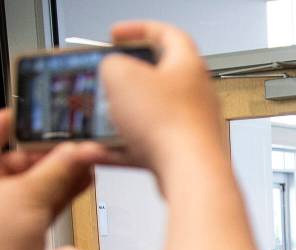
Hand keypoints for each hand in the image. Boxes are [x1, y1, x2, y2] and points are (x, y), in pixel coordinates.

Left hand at [0, 110, 106, 249]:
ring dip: (60, 173)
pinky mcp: (22, 232)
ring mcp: (1, 215)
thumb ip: (57, 169)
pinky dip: (63, 192)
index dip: (10, 124)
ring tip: (86, 157)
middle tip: (74, 141)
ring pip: (34, 184)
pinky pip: (44, 204)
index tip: (30, 112)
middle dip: (47, 154)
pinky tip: (83, 180)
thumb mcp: (25, 195)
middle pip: (15, 163)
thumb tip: (78, 151)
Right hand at [100, 21, 224, 183]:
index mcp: (188, 65)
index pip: (167, 34)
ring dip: (120, 119)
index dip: (139, 29)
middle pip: (156, 80)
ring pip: (149, 117)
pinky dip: (123, 149)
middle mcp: (195, 96)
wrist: (190, 174)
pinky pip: (146, 148)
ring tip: (100, 121)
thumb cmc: (170, 125)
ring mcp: (191, 127)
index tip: (117, 35)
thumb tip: (112, 70)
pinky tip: (101, 152)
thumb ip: (112, 64)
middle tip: (106, 82)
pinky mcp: (183, 155)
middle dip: (125, 82)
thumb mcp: (121, 76)